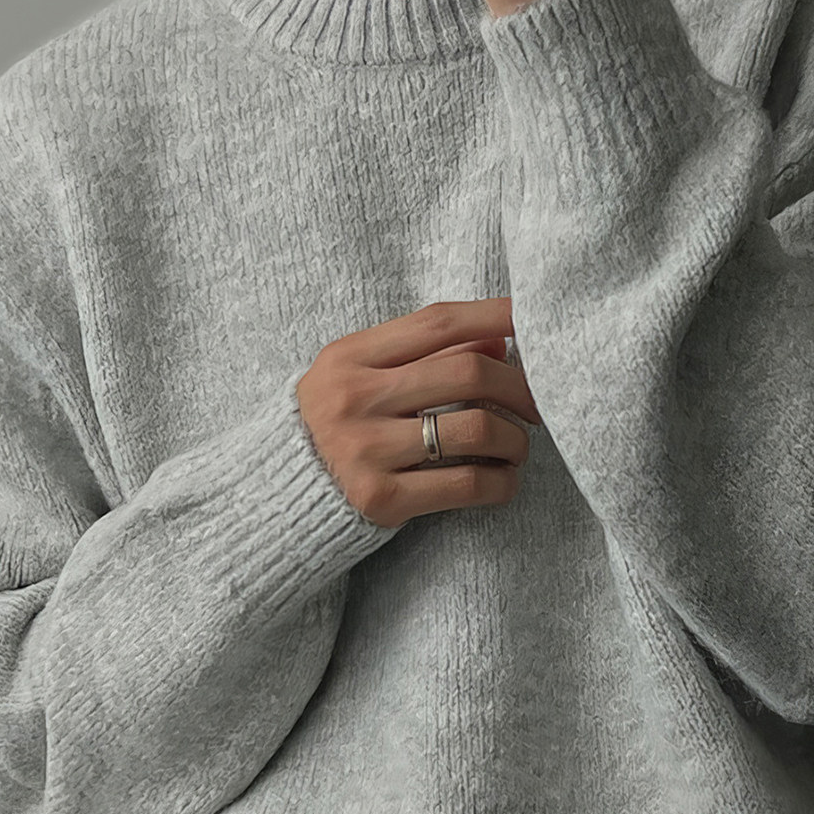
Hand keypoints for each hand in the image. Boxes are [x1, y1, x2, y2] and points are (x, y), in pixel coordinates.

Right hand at [296, 298, 540, 529]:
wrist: (277, 498)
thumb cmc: (334, 430)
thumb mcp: (361, 378)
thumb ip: (422, 356)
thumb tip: (498, 339)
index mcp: (349, 358)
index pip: (437, 322)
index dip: (493, 315)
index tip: (531, 319)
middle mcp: (355, 399)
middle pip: (469, 372)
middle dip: (520, 387)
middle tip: (536, 405)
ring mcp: (367, 450)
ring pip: (477, 429)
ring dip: (516, 439)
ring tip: (518, 447)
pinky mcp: (381, 498)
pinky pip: (467, 483)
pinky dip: (501, 481)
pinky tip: (503, 480)